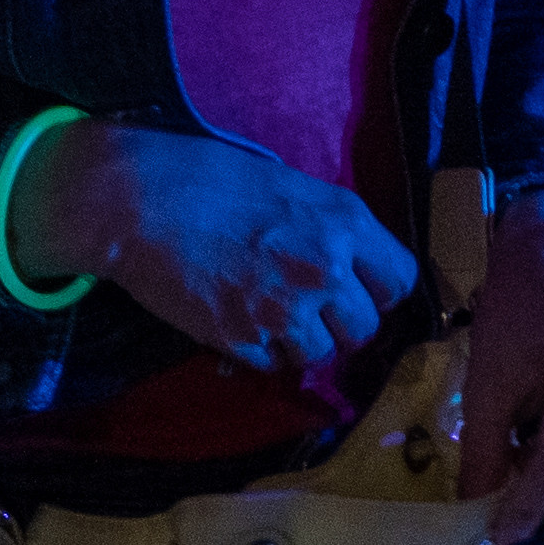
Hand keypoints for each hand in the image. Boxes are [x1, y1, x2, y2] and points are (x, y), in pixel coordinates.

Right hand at [9, 119, 418, 379]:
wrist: (143, 202)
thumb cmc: (214, 178)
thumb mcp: (292, 185)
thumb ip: (330, 227)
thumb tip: (352, 260)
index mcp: (344, 223)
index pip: (400, 281)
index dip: (381, 291)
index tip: (361, 291)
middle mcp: (324, 270)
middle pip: (366, 327)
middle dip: (345, 324)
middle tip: (317, 311)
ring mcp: (283, 309)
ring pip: (322, 354)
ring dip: (304, 343)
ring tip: (277, 318)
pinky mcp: (241, 340)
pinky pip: (273, 365)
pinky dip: (262, 354)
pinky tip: (243, 324)